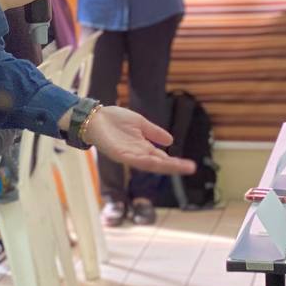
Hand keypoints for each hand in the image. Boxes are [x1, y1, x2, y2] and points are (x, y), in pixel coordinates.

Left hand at [78, 105, 194, 174]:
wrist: (94, 116)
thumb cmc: (114, 119)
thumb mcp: (140, 123)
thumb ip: (154, 132)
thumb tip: (172, 141)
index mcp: (142, 147)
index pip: (162, 158)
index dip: (175, 162)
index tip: (191, 165)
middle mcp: (137, 154)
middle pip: (159, 163)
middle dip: (174, 166)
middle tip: (191, 168)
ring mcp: (128, 155)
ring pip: (149, 164)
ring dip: (164, 166)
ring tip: (179, 166)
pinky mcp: (118, 153)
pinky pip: (134, 159)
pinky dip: (146, 161)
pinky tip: (157, 161)